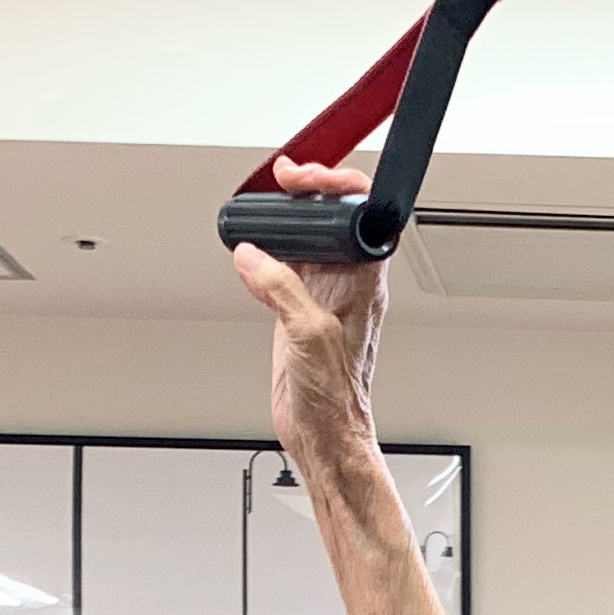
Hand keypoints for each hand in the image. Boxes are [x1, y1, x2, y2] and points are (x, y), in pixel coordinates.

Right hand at [231, 158, 388, 461]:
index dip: (339, 186)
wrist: (323, 436)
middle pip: (333, 221)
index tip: (309, 178)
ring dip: (289, 220)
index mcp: (362, 283)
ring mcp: (322, 298)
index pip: (362, 216)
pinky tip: (251, 254)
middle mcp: (346, 285)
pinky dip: (266, 254)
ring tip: (269, 202)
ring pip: (308, 242)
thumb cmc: (336, 396)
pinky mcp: (298, 313)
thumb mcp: (309, 334)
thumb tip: (254, 256)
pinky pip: (283, 270)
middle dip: (310, 192)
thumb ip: (282, 288)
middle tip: (286, 179)